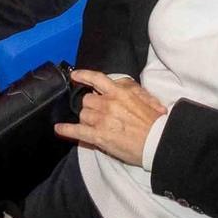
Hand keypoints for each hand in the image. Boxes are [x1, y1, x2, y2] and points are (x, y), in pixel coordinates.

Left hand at [54, 70, 168, 166]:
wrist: (157, 141)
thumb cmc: (154, 121)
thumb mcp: (146, 97)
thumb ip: (130, 90)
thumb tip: (120, 87)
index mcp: (120, 92)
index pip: (97, 79)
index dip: (84, 75)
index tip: (75, 75)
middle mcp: (108, 104)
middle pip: (87, 100)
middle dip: (91, 105)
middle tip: (99, 113)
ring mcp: (102, 120)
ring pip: (83, 114)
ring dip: (87, 118)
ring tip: (96, 125)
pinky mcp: (98, 136)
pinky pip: (77, 130)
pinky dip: (66, 129)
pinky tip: (59, 129)